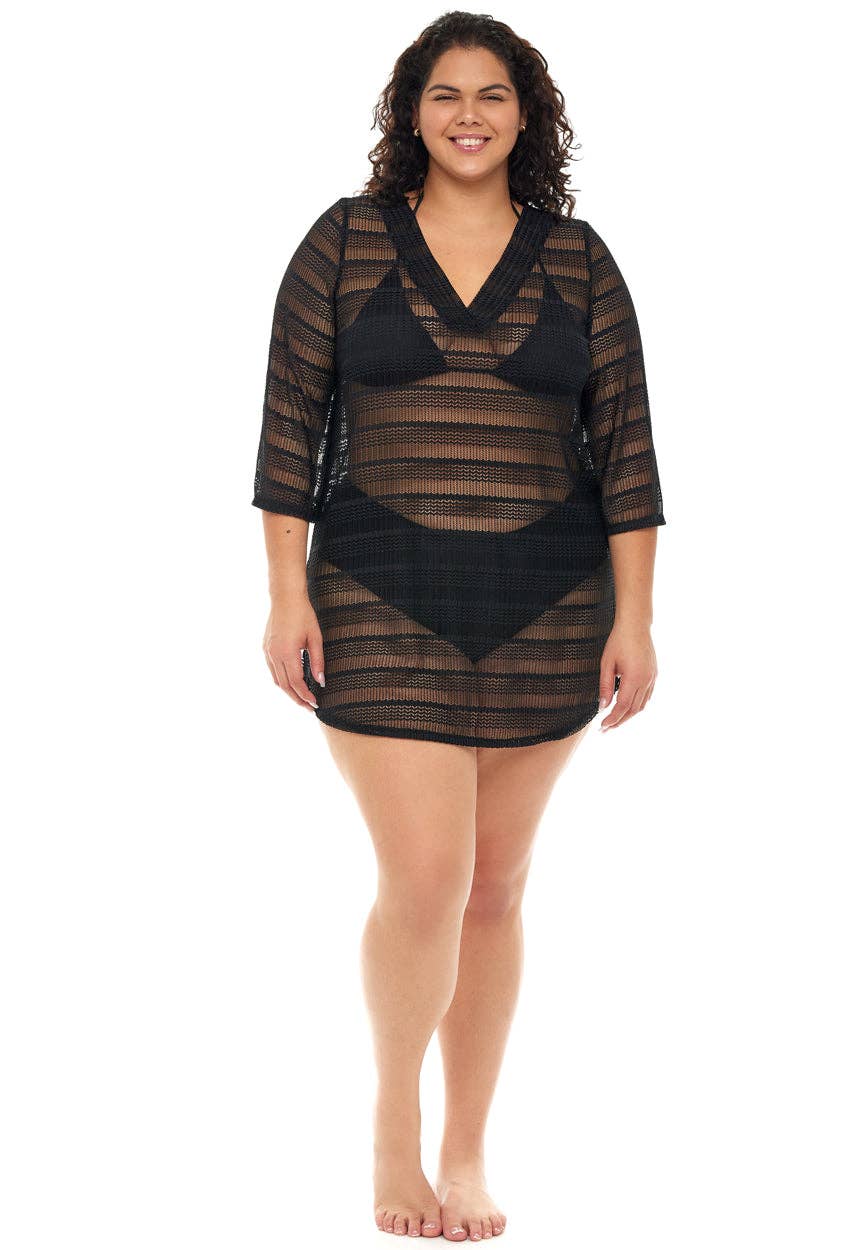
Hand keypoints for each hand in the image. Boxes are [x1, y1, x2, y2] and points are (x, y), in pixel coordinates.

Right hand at [262, 596, 324, 711]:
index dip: (306, 696)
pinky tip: (291, 683)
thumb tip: (321, 682)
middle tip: (309, 707)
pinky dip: (281, 680)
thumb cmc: (303, 615)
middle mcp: (274, 654)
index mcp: (287, 652)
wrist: (285, 598)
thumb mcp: (315, 638)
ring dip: (289, 691)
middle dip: (297, 698)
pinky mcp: (265, 648)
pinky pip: (272, 670)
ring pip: (277, 680)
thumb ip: (318, 661)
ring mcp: (267, 651)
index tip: (315, 704)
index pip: (296, 682)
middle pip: (285, 685)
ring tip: (302, 698)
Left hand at [598, 620, 657, 731]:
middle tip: (605, 730)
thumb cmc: (618, 641)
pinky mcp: (654, 675)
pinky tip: (627, 709)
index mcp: (634, 677)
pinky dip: (637, 706)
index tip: (601, 727)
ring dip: (628, 716)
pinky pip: (647, 697)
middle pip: (632, 710)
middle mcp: (646, 680)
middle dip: (619, 722)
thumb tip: (602, 706)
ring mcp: (652, 678)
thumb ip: (604, 686)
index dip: (612, 719)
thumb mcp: (606, 663)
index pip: (622, 706)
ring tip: (614, 722)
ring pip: (641, 706)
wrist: (636, 626)